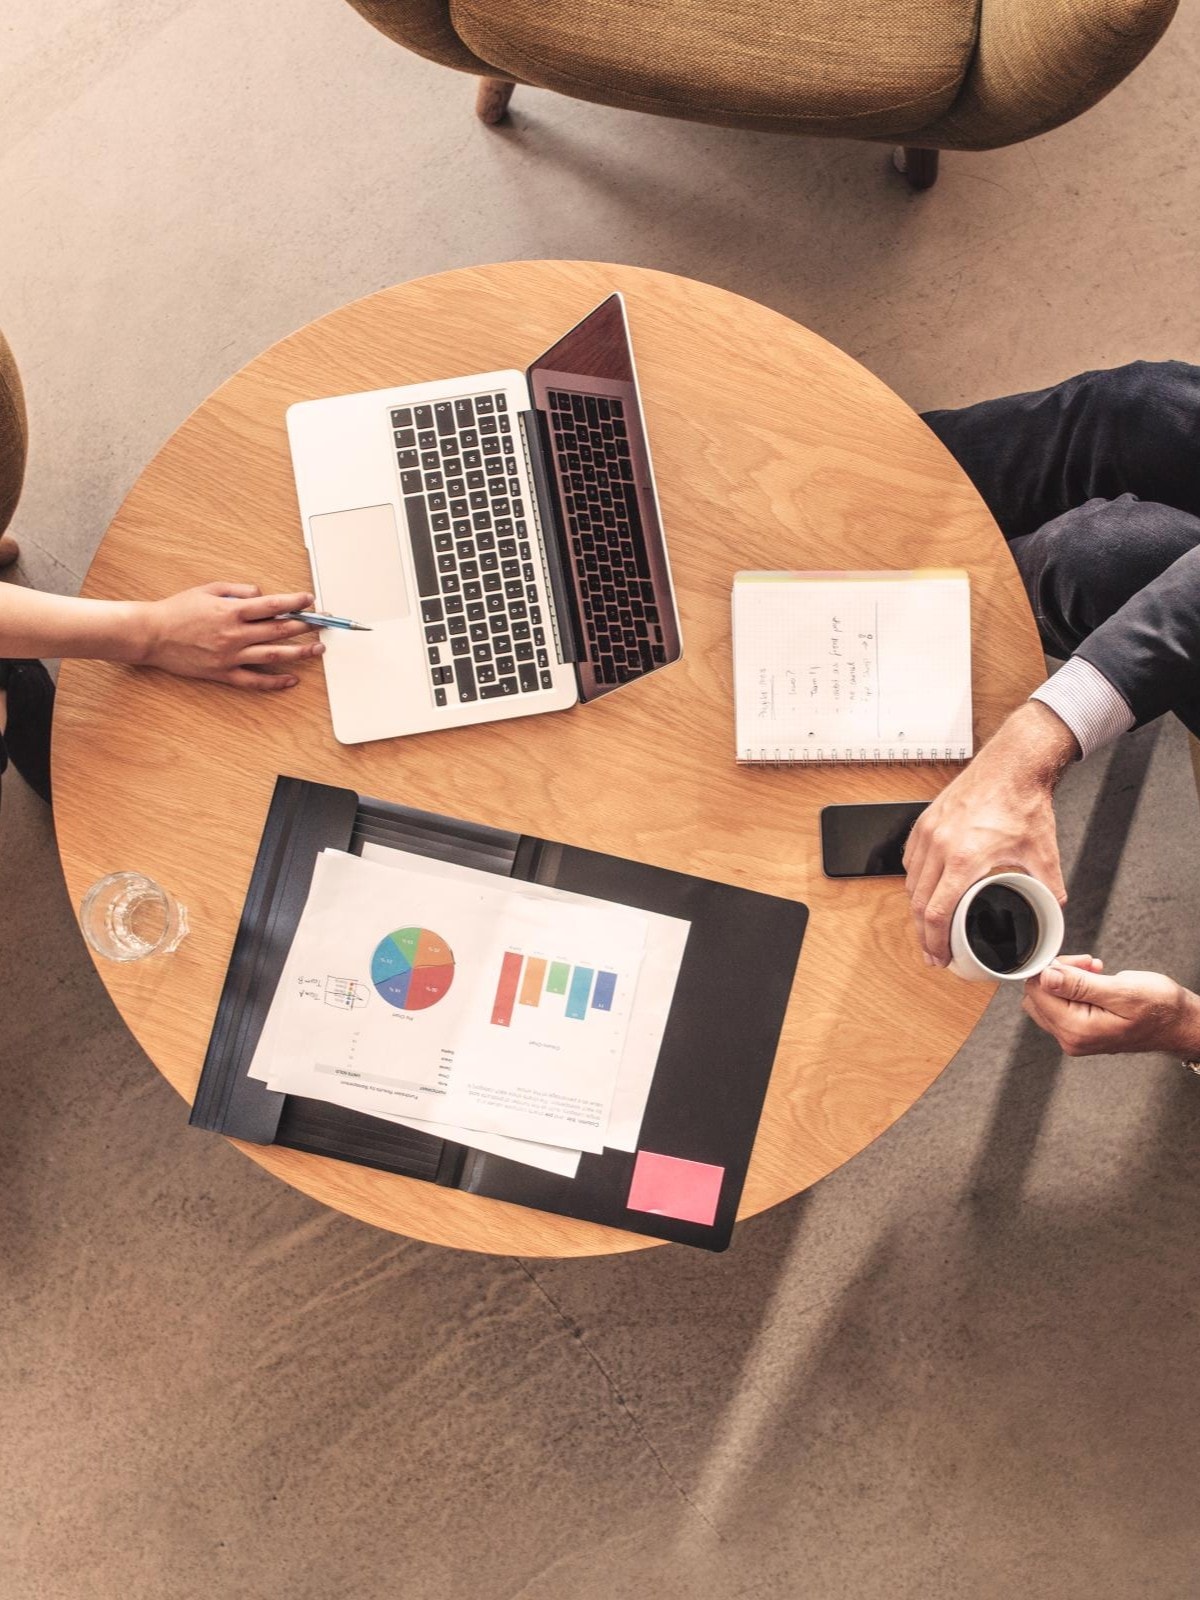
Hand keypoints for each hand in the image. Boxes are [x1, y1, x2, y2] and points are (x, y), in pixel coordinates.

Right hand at [132, 583, 322, 691]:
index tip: (310, 600)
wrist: (151, 635)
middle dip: (306, 626)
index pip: (272, 605)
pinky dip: (275, 682)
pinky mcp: (223, 673)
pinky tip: (292, 680)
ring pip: (273, 655)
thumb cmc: (177, 610)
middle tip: (325, 624)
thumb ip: (238, 590)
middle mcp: (234, 634)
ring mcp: (230, 656)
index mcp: (231, 611)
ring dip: (300, 653)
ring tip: (318, 650)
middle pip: (279, 630)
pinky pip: (254, 681)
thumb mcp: (208, 590)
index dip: (295, 602)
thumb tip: (262, 594)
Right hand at [904, 703, 1074, 965]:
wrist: (1012, 765)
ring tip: (928, 924)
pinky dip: (915, 879)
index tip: (938, 956)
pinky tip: (925, 887)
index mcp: (964, 859)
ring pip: (910, 882)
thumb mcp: (1042, 852)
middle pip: (918, 903)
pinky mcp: (925, 822)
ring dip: (917, 908)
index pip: (936, 912)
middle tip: (932, 951)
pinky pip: (910, 860)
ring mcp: (928, 833)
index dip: (934, 941)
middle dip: (922, 934)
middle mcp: (939, 846)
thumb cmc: (1022, 802)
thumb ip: (1049, 885)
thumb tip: (1054, 909)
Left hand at [1022, 954, 1199, 1056]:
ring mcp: (1075, 1037)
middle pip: (1037, 997)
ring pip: (1047, 999)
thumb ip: (1079, 985)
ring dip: (1066, 979)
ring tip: (1094, 972)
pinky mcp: (1080, 1031)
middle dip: (1057, 973)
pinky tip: (1093, 980)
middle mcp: (1071, 1038)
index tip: (1077, 962)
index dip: (1051, 969)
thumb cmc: (1159, 1010)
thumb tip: (1046, 976)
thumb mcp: (1121, 991)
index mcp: (1077, 1030)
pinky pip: (1062, 1006)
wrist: (1178, 1024)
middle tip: (1087, 966)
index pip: (1037, 993)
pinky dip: (1073, 988)